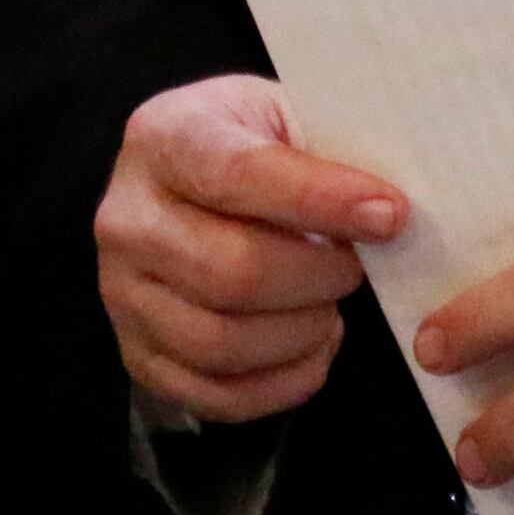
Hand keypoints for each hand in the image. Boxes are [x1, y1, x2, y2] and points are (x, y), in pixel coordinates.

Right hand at [95, 74, 408, 423]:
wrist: (189, 187)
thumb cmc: (252, 148)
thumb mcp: (282, 118)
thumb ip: (328, 152)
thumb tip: (389, 212)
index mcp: (162, 137)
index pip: (239, 175)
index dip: (320, 199)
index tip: (390, 214)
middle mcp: (126, 218)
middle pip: (232, 272)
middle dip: (319, 278)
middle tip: (356, 268)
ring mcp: (123, 294)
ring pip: (223, 342)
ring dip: (302, 333)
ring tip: (331, 306)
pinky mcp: (140, 356)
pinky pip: (218, 396)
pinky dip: (284, 383)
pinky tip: (313, 347)